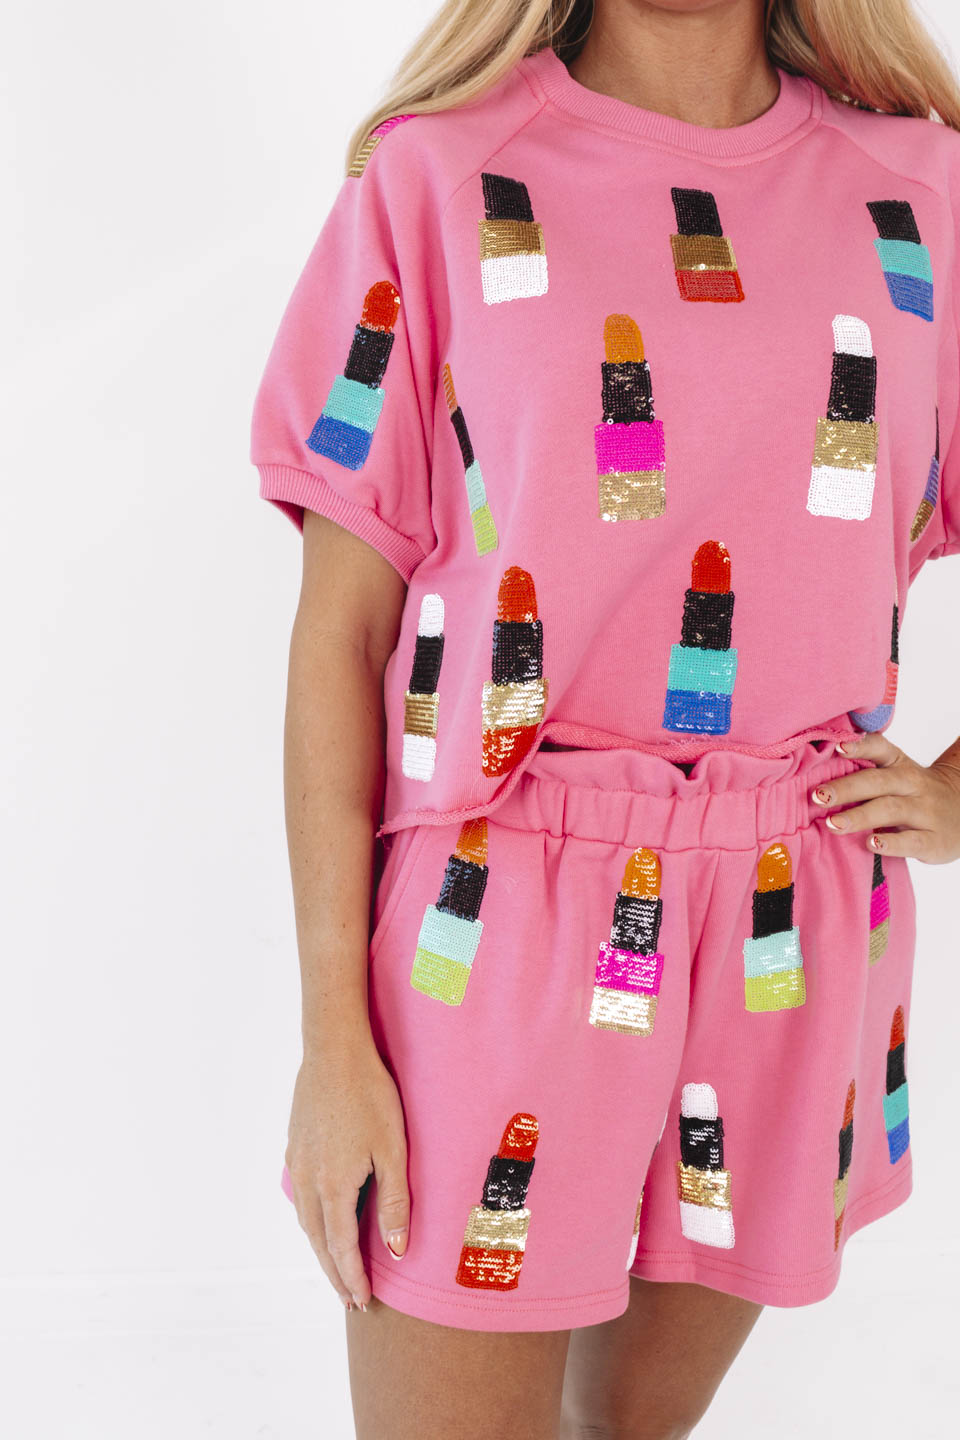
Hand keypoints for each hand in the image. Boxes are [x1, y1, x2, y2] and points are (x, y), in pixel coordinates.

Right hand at [284, 1040, 409, 1311]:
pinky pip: (301, 1197)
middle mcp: (308, 1180)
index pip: (341, 1248)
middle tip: (349, 1300)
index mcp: (333, 1186)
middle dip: (334, 1273)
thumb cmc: (370, 1096)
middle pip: (319, 1241)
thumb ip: (394, 1202)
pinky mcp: (295, 1146)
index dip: (352, 1278)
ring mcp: (297, 1163)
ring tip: (336, 1268)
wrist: (334, 1050)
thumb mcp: (392, 1150)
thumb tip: (396, 1249)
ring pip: (306, 1220)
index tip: (362, 1301)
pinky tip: (321, 1219)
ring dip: (321, 1249)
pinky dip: (312, 1221)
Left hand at [812, 733, 959, 862]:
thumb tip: (811, 771)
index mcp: (899, 764)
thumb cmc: (914, 792)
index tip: (838, 747)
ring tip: (832, 823)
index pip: (880, 749)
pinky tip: (871, 844)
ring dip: (860, 816)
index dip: (860, 746)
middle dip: (846, 788)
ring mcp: (925, 811)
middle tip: (817, 797)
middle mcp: (912, 784)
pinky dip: (891, 843)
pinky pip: (912, 841)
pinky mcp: (934, 840)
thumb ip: (863, 769)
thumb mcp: (896, 773)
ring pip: (891, 809)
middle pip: (877, 781)